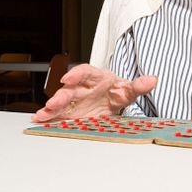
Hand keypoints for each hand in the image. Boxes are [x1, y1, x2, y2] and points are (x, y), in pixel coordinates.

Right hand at [31, 64, 156, 122]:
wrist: (111, 102)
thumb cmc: (117, 91)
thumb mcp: (128, 90)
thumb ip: (139, 86)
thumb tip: (153, 80)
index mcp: (95, 77)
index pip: (84, 71)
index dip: (75, 74)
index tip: (68, 78)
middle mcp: (82, 88)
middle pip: (69, 89)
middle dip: (61, 96)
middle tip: (53, 103)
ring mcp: (74, 101)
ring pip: (60, 102)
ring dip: (50, 108)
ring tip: (42, 114)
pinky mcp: (69, 114)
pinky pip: (56, 114)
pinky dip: (47, 117)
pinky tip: (39, 120)